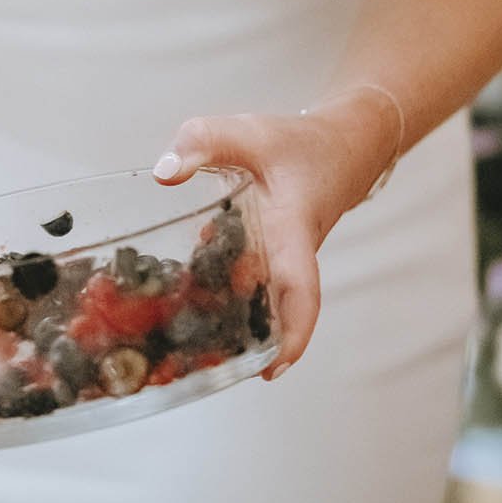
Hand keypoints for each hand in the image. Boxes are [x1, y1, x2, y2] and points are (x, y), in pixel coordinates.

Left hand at [150, 92, 400, 376]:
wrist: (338, 147)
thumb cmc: (296, 145)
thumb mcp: (247, 133)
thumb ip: (204, 142)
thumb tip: (164, 173)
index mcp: (292, 232)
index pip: (300, 290)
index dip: (291, 332)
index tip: (273, 369)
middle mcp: (288, 258)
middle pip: (270, 312)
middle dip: (241, 343)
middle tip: (197, 368)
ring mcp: (278, 262)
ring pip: (253, 301)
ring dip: (221, 321)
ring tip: (175, 345)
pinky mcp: (266, 258)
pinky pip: (244, 284)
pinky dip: (215, 292)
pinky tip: (175, 299)